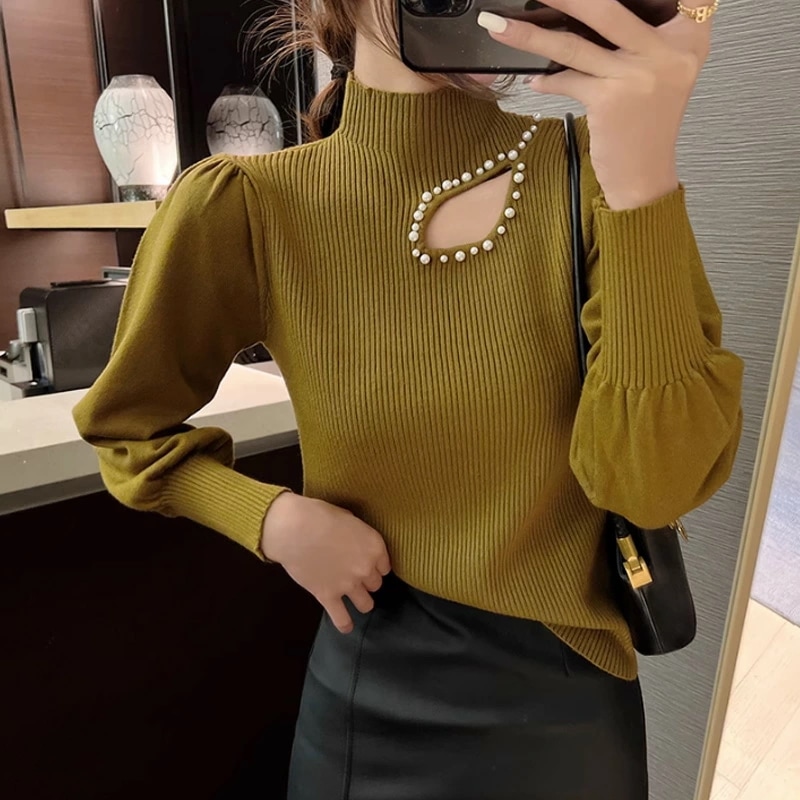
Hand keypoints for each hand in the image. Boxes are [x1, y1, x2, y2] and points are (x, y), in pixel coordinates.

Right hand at [260, 493, 391, 632]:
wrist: (293, 529)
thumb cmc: (319, 516)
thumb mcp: (348, 518)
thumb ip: (358, 534)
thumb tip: (354, 540)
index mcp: (374, 546)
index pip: (385, 566)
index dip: (375, 564)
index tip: (366, 562)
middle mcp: (366, 568)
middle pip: (375, 584)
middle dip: (366, 580)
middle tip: (354, 574)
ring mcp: (348, 585)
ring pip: (366, 604)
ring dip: (361, 600)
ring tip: (354, 597)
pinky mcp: (328, 596)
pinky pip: (342, 618)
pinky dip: (345, 624)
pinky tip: (347, 626)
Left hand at [478, 0, 712, 208]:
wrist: (645, 175)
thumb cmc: (647, 122)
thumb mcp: (662, 71)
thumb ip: (644, 36)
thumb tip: (586, 8)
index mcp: (689, 36)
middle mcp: (669, 51)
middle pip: (608, 6)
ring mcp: (638, 75)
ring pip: (575, 43)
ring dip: (530, 34)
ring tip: (499, 25)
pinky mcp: (609, 100)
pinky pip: (567, 79)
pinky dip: (546, 78)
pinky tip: (533, 78)